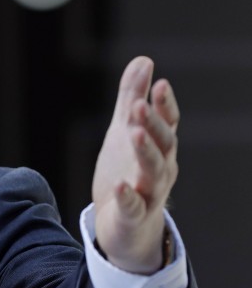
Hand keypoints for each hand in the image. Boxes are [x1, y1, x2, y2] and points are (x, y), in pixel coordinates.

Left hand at [92, 57, 178, 273]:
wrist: (124, 226)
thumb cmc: (128, 172)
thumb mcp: (126, 132)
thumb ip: (132, 97)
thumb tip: (144, 60)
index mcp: (160, 147)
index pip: (167, 123)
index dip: (164, 105)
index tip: (159, 83)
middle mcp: (161, 168)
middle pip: (163, 144)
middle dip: (153, 124)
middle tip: (138, 105)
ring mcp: (150, 193)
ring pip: (153, 172)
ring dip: (145, 152)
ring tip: (133, 133)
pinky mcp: (134, 215)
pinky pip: (134, 206)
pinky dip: (128, 196)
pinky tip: (121, 186)